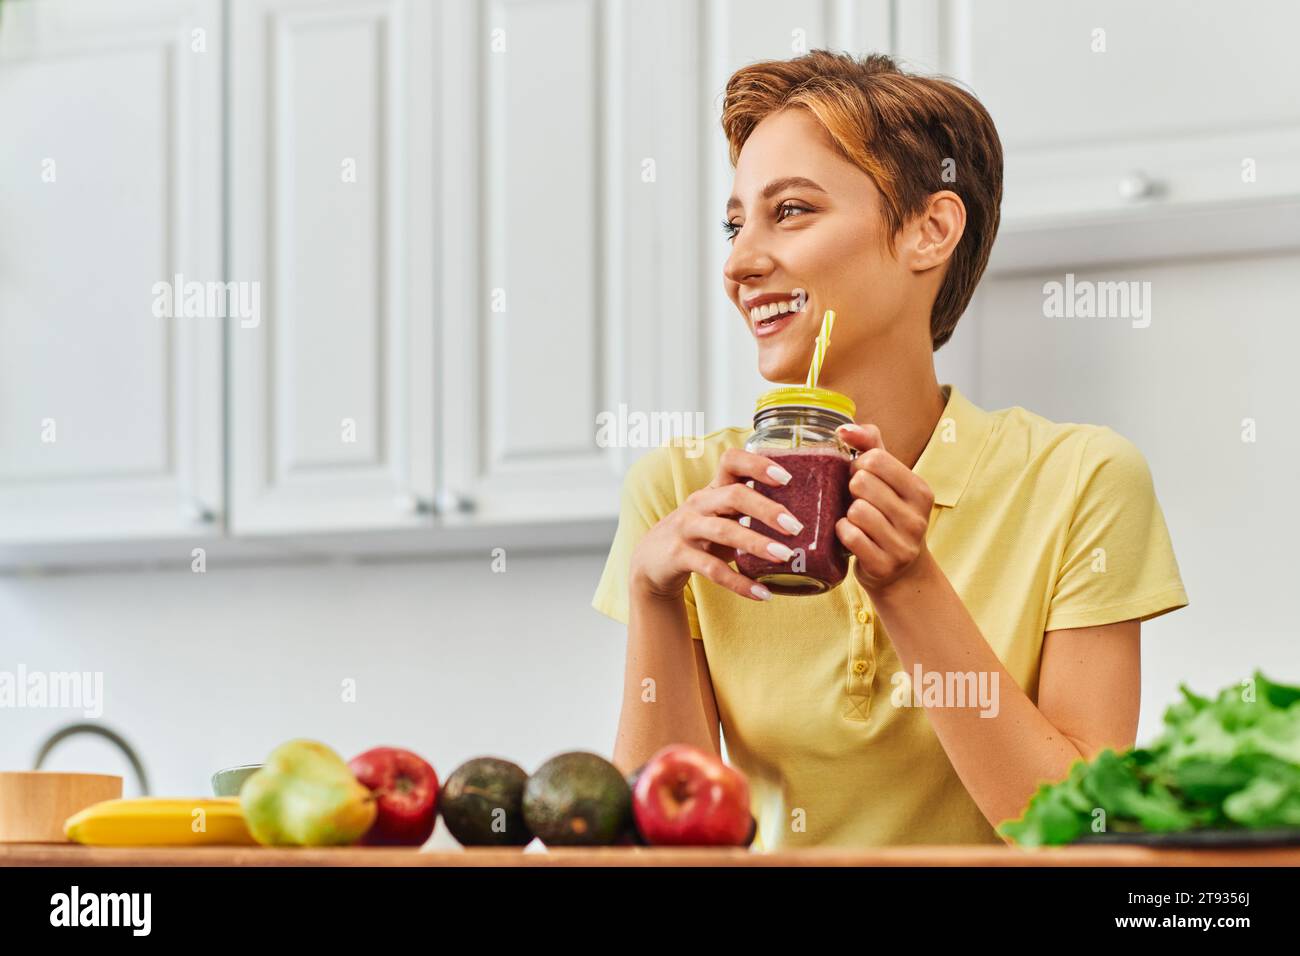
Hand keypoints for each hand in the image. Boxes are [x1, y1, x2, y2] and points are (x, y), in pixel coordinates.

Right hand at [629, 448, 805, 601]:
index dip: (758, 464)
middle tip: (795, 526)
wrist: (652, 560)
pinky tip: (763, 593)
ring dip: (757, 543)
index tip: (787, 477)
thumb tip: (804, 514)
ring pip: (724, 531)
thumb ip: (749, 509)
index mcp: (713, 488)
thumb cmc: (699, 534)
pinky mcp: (679, 556)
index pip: (731, 461)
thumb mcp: (720, 515)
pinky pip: (712, 569)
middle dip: (767, 509)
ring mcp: (688, 528)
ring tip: (785, 557)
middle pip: (734, 495)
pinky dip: (739, 583)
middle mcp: (700, 503)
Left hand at [834, 423, 935, 593]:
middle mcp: (917, 518)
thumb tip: (844, 428)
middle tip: (857, 500)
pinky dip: (843, 533)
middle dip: (851, 489)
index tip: (861, 476)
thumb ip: (870, 446)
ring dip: (847, 514)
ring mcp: (903, 544)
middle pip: (862, 483)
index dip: (858, 465)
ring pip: (856, 511)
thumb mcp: (888, 479)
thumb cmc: (888, 515)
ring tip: (857, 520)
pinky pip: (850, 536)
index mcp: (920, 490)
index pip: (875, 459)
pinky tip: (850, 536)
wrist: (900, 571)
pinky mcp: (884, 565)